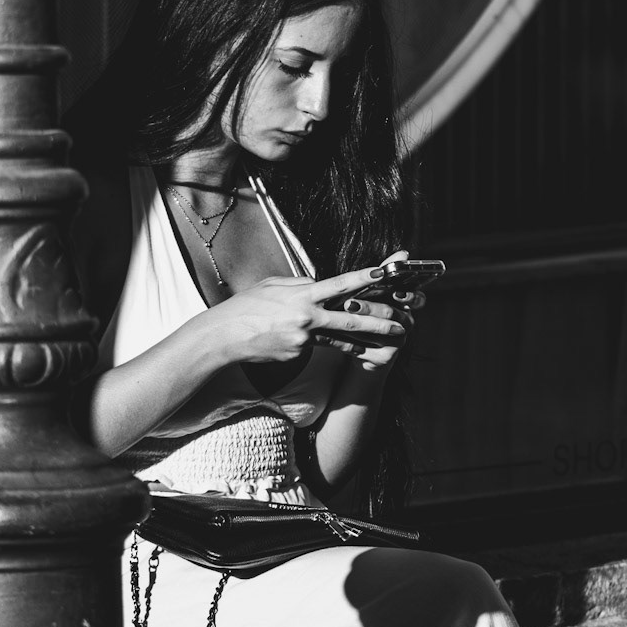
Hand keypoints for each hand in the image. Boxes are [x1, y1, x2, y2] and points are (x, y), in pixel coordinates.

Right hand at [211, 269, 407, 365]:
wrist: (225, 337)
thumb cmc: (247, 307)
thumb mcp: (274, 285)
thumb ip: (301, 284)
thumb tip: (319, 283)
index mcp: (302, 295)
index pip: (340, 284)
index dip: (364, 278)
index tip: (385, 273)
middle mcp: (307, 317)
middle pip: (352, 319)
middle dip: (380, 321)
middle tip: (402, 324)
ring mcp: (304, 339)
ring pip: (343, 339)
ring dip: (367, 340)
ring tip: (387, 341)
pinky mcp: (299, 354)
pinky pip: (320, 348)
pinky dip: (332, 345)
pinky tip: (349, 347)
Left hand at [336, 286, 426, 370]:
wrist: (363, 349)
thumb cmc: (369, 314)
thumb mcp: (377, 296)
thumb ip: (380, 279)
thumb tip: (384, 260)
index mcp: (406, 305)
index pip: (417, 300)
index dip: (409, 297)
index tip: (395, 293)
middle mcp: (406, 324)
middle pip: (390, 313)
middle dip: (369, 307)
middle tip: (350, 304)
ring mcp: (397, 342)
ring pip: (375, 332)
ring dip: (354, 325)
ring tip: (336, 318)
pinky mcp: (384, 358)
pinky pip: (364, 348)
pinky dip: (346, 341)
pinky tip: (333, 336)